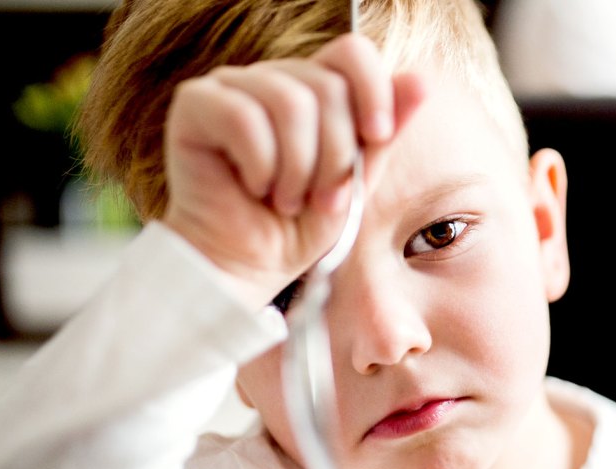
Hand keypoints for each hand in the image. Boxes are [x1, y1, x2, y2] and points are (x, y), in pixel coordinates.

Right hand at [162, 33, 424, 307]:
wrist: (247, 266)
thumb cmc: (298, 227)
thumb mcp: (355, 180)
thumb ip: (382, 132)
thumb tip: (420, 81)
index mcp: (314, 89)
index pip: (352, 53)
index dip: (373, 90)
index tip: (377, 137)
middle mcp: (273, 79)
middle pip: (327, 86)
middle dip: (336, 156)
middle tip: (320, 198)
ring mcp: (232, 86)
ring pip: (290, 102)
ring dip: (298, 168)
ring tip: (287, 199)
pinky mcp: (194, 104)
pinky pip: (244, 118)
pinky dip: (261, 166)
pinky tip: (254, 189)